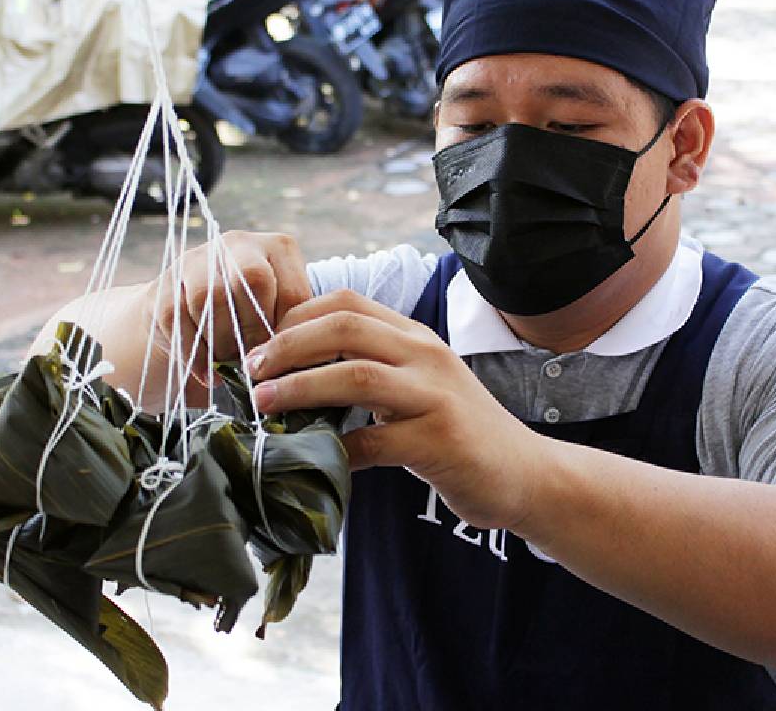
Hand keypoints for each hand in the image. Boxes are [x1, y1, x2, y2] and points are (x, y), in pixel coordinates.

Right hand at [143, 231, 311, 388]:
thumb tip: (301, 359)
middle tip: (255, 362)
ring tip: (231, 365)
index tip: (283, 358)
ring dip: (222, 341)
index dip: (287, 332)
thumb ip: (293, 327)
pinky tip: (208, 373)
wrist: (194, 319)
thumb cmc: (252, 320)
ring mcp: (196, 260)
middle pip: (249, 279)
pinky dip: (195, 353)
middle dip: (253, 331)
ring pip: (209, 296)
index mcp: (276, 249)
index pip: (291, 290)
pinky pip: (176, 317)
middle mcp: (236, 244)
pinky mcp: (164, 284)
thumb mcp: (280, 315)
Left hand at [246, 289, 547, 530]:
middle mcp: (425, 355)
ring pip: (355, 374)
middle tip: (251, 371)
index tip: (262, 347)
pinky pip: (374, 442)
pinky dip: (336, 450)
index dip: (295, 318)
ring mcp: (434, 396)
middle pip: (345, 327)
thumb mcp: (417, 386)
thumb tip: (294, 376)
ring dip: (300, 388)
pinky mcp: (438, 441)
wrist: (524, 472)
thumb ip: (370, 372)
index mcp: (414, 338)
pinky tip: (314, 461)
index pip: (347, 303)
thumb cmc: (458, 431)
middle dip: (286, 345)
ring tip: (263, 406)